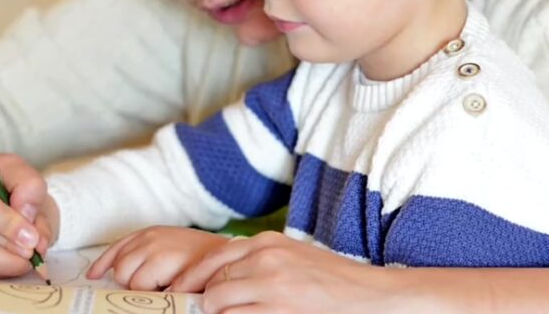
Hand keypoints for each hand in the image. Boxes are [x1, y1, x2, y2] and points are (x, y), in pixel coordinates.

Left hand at [88, 227, 230, 290]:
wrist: (230, 258)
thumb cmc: (198, 258)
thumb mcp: (168, 248)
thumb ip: (144, 255)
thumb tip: (112, 272)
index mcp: (148, 234)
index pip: (115, 249)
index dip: (102, 264)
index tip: (93, 275)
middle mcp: (150, 239)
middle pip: (120, 269)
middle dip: (131, 282)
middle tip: (154, 286)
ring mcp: (158, 251)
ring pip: (131, 280)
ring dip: (143, 290)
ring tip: (165, 287)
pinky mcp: (167, 264)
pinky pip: (145, 288)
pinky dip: (154, 294)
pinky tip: (169, 290)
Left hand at [171, 231, 398, 313]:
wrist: (371, 296)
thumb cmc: (329, 280)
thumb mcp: (289, 257)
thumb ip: (254, 260)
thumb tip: (216, 278)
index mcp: (266, 242)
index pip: (211, 257)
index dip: (189, 278)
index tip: (177, 293)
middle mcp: (265, 258)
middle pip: (210, 282)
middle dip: (202, 301)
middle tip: (198, 311)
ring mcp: (273, 285)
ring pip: (218, 303)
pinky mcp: (280, 311)